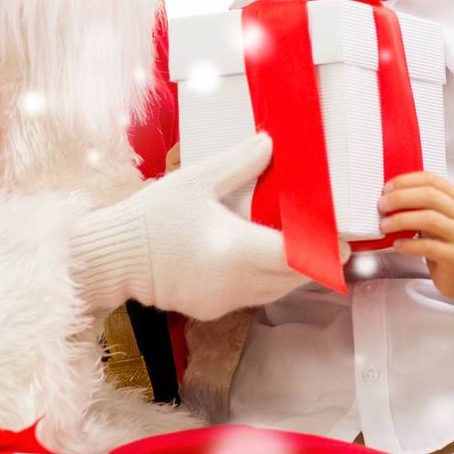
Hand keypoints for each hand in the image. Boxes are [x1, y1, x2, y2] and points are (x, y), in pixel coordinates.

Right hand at [70, 132, 311, 319]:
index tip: (344, 241)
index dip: (325, 252)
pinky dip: (267, 281)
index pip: (295, 259)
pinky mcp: (212, 309)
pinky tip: (265, 259)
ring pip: (276, 291)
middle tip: (333, 240)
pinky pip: (254, 297)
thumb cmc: (150, 219)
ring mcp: (223, 301)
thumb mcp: (196, 181)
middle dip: (317, 262)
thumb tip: (271, 143)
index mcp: (234, 251)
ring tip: (307, 247)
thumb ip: (240, 164)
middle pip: (293, 279)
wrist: (110, 259)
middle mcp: (234, 283)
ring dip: (294, 273)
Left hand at [379, 171, 453, 302]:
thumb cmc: (448, 242)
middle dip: (400, 198)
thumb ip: (422, 205)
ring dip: (402, 220)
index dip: (406, 181)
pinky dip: (409, 244)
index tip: (387, 187)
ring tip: (385, 225)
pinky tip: (397, 244)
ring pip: (429, 219)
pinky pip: (429, 246)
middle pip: (429, 196)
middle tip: (382, 205)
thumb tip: (390, 196)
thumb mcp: (440, 217)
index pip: (431, 179)